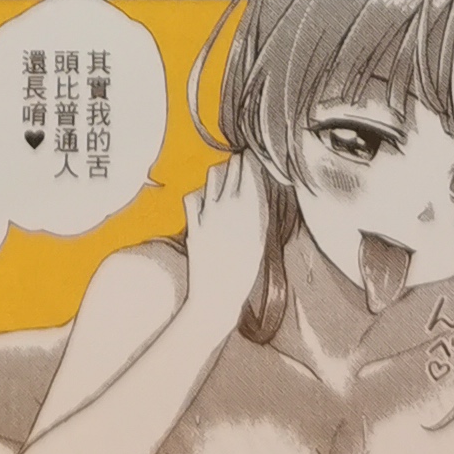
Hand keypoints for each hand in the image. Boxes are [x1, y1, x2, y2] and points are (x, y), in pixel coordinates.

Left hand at [180, 156, 274, 326]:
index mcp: (252, 206)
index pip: (250, 165)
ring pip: (213, 174)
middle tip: (242, 168)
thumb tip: (254, 179)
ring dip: (220, 175)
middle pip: (232, 165)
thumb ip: (257, 205)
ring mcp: (209, 211)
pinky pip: (194, 195)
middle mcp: (230, 204)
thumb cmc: (245, 268)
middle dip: (238, 164)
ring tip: (225, 185)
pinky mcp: (192, 220)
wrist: (218, 294)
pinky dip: (200, 195)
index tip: (255, 159)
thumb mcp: (260, 235)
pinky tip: (206, 204)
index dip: (253, 159)